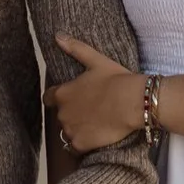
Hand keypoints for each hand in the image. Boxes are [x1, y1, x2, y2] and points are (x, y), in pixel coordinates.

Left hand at [47, 34, 147, 155]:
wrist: (134, 103)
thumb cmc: (116, 80)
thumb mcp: (96, 60)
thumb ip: (75, 48)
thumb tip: (57, 36)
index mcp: (63, 93)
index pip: (48, 98)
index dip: (57, 99)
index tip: (71, 99)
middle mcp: (62, 113)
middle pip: (61, 116)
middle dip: (72, 114)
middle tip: (91, 110)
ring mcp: (71, 130)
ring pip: (68, 132)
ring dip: (77, 129)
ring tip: (95, 124)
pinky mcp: (81, 144)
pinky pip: (75, 148)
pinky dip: (82, 144)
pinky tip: (95, 137)